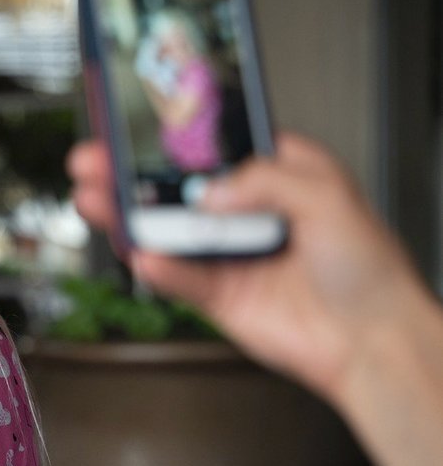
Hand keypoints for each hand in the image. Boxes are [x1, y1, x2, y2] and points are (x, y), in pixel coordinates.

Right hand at [67, 133, 429, 401]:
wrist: (371, 342)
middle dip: (131, 174)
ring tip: (95, 200)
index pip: (215, 147)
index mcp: (276, 177)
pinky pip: (179, 278)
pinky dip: (158, 268)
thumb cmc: (369, 268)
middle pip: (177, 188)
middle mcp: (247, 213)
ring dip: (128, 215)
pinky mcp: (218, 295)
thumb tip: (209, 192)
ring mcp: (229, 254)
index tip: (138, 123)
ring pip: (167, 231)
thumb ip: (265, 179)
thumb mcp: (327, 196)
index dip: (177, 135)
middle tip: (95, 161)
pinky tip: (141, 253)